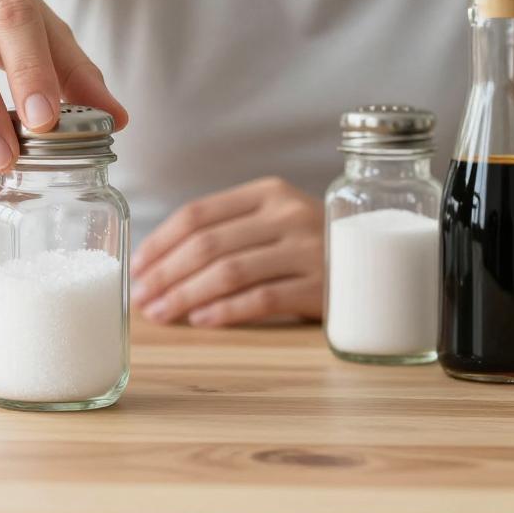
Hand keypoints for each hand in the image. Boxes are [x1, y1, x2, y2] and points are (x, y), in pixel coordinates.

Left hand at [130, 177, 323, 326]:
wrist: (378, 260)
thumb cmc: (306, 244)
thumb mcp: (270, 221)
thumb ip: (225, 230)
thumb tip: (155, 265)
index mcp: (266, 192)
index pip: (197, 214)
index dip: (159, 242)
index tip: (135, 267)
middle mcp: (286, 214)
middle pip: (208, 244)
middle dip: (165, 274)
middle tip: (141, 298)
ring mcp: (307, 249)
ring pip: (229, 273)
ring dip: (185, 296)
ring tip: (161, 314)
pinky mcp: (321, 286)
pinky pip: (261, 299)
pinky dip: (225, 311)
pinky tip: (200, 321)